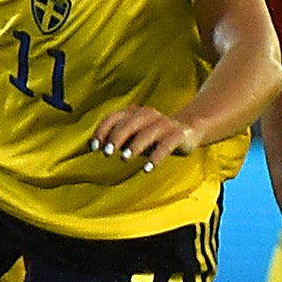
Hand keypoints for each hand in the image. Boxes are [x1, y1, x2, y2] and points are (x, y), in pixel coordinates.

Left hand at [85, 105, 204, 168]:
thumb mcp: (134, 136)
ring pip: (147, 133)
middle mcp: (148, 115)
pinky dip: (155, 157)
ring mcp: (163, 124)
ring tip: (124, 158)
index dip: (102, 131)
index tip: (93, 147)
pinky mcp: (177, 134)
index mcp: (134, 112)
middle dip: (116, 137)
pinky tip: (147, 168)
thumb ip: (118, 139)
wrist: (188, 130)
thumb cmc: (153, 135)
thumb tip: (97, 147)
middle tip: (107, 152)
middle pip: (129, 123)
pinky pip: (166, 146)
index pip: (113, 118)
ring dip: (134, 145)